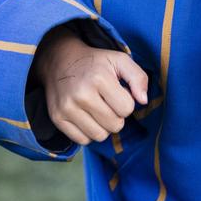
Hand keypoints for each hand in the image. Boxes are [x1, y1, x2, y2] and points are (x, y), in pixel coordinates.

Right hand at [33, 25, 148, 144]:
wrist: (60, 61)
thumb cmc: (95, 63)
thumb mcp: (120, 60)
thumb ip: (138, 77)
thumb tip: (143, 101)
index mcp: (99, 78)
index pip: (127, 109)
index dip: (126, 102)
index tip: (117, 93)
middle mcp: (81, 94)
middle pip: (115, 125)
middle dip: (116, 116)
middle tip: (107, 103)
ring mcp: (67, 108)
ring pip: (99, 136)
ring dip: (103, 127)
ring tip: (97, 110)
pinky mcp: (57, 118)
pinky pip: (82, 141)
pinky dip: (88, 133)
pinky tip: (85, 117)